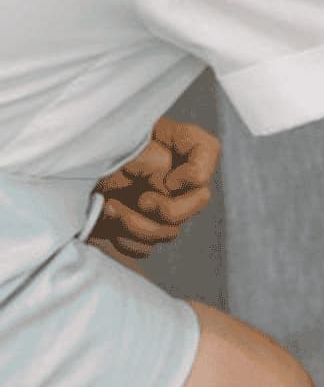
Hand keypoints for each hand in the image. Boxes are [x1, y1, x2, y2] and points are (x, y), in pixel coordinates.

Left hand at [89, 116, 220, 261]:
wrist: (52, 171)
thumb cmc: (84, 146)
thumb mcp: (119, 140)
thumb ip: (151, 157)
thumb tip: (167, 186)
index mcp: (170, 142)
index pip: (208, 150)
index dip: (196, 173)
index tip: (169, 180)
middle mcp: (169, 173)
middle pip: (199, 200)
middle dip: (169, 210)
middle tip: (142, 200)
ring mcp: (153, 201)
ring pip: (170, 230)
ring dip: (140, 227)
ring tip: (111, 210)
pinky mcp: (133, 224)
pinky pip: (145, 246)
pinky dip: (127, 241)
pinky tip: (108, 222)